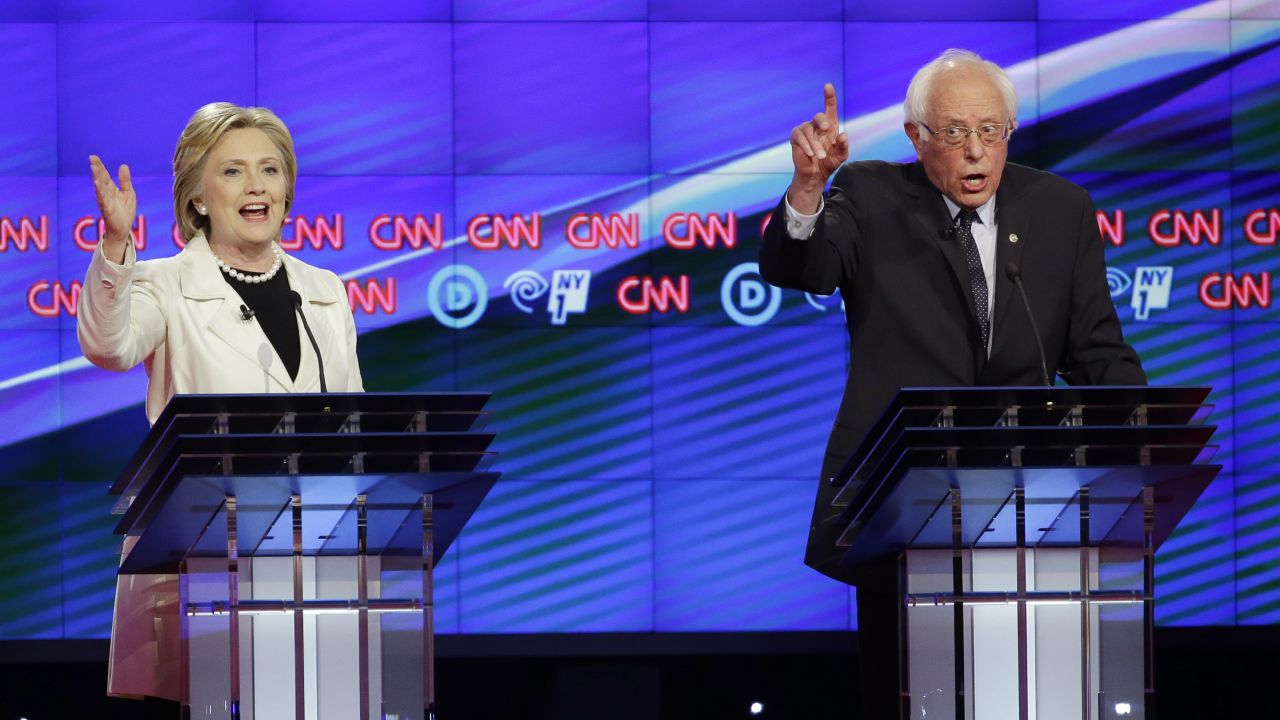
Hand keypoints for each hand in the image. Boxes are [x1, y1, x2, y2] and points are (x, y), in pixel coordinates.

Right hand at [88, 155, 136, 260]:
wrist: (123, 228)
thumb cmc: (124, 211)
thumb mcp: (128, 193)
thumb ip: (125, 180)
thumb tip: (123, 165)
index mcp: (111, 189)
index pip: (104, 175)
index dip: (99, 166)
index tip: (93, 156)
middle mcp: (106, 193)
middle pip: (101, 179)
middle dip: (96, 169)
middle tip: (92, 158)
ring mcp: (105, 201)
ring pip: (100, 187)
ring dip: (97, 177)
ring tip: (94, 167)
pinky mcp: (107, 209)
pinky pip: (102, 199)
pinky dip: (100, 191)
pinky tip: (97, 184)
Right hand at [787, 83, 848, 213]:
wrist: (815, 174)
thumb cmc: (829, 162)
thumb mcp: (841, 156)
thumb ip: (843, 146)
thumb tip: (844, 135)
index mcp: (830, 125)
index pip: (829, 107)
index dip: (829, 96)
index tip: (828, 86)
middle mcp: (817, 125)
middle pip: (819, 116)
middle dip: (822, 122)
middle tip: (826, 130)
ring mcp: (805, 129)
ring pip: (809, 131)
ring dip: (815, 145)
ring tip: (819, 156)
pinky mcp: (796, 136)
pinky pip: (799, 137)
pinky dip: (806, 146)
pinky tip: (810, 154)